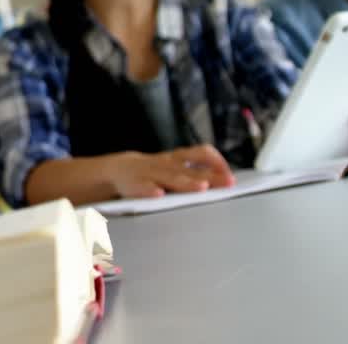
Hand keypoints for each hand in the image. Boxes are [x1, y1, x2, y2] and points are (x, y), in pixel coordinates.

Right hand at [105, 145, 235, 198]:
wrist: (117, 169)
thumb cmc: (153, 170)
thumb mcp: (174, 166)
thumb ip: (196, 170)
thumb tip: (225, 179)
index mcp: (177, 159)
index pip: (201, 153)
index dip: (217, 162)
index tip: (230, 175)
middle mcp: (166, 164)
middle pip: (192, 169)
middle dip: (210, 176)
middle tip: (228, 183)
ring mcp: (150, 173)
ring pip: (170, 177)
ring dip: (186, 182)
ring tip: (201, 187)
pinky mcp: (135, 184)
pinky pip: (143, 186)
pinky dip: (150, 189)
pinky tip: (158, 194)